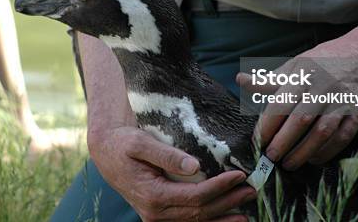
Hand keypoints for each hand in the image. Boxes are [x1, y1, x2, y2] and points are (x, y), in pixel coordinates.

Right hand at [88, 126, 255, 221]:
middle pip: (200, 212)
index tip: (239, 175)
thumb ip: (167, 155)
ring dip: (222, 217)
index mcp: (153, 195)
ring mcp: (157, 216)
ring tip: (246, 212)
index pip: (195, 196)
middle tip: (251, 190)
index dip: (220, 187)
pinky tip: (225, 218)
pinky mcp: (159, 214)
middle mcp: (155, 212)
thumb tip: (194, 166)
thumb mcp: (141, 143)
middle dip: (228, 202)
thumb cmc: (123, 143)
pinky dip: (209, 221)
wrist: (105, 152)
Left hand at [237, 33, 357, 169]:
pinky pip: (343, 135)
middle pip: (300, 120)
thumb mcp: (298, 63)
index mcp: (304, 73)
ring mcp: (343, 98)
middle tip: (270, 157)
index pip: (281, 103)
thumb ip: (271, 79)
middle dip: (283, 142)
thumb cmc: (328, 58)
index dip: (267, 125)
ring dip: (304, 151)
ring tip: (289, 164)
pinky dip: (328, 151)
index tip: (258, 140)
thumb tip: (241, 80)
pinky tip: (315, 159)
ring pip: (322, 131)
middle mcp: (323, 86)